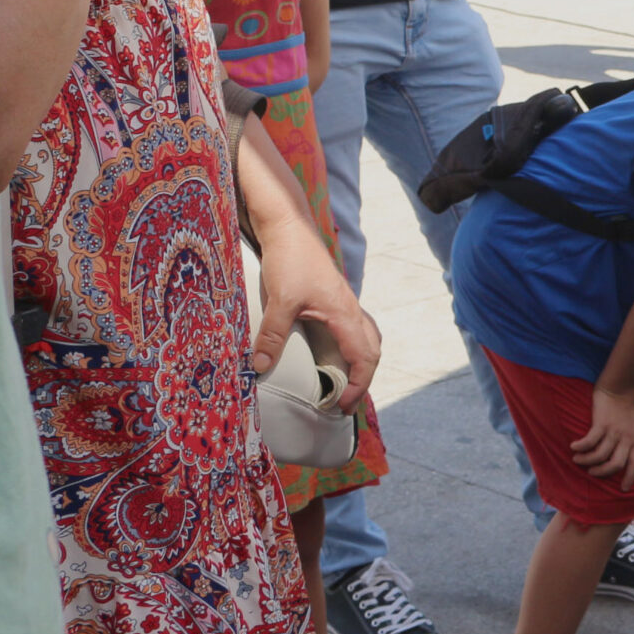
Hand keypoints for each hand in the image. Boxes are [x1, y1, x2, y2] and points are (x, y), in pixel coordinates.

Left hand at [250, 222, 381, 412]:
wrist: (289, 227)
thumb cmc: (289, 260)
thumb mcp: (279, 300)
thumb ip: (272, 335)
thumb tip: (260, 369)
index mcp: (345, 313)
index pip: (364, 357)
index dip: (358, 385)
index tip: (342, 406)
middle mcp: (350, 309)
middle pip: (373, 349)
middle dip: (364, 379)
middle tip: (345, 402)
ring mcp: (344, 302)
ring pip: (367, 337)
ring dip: (362, 361)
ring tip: (347, 380)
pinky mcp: (333, 297)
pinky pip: (354, 328)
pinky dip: (353, 346)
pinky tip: (334, 350)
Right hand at [571, 386, 633, 478]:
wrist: (621, 386)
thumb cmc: (630, 406)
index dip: (629, 478)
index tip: (623, 489)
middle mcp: (626, 438)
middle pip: (615, 465)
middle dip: (602, 472)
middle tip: (592, 472)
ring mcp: (614, 431)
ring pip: (600, 456)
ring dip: (587, 461)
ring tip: (578, 460)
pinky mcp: (601, 424)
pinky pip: (589, 442)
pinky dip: (580, 447)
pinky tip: (573, 446)